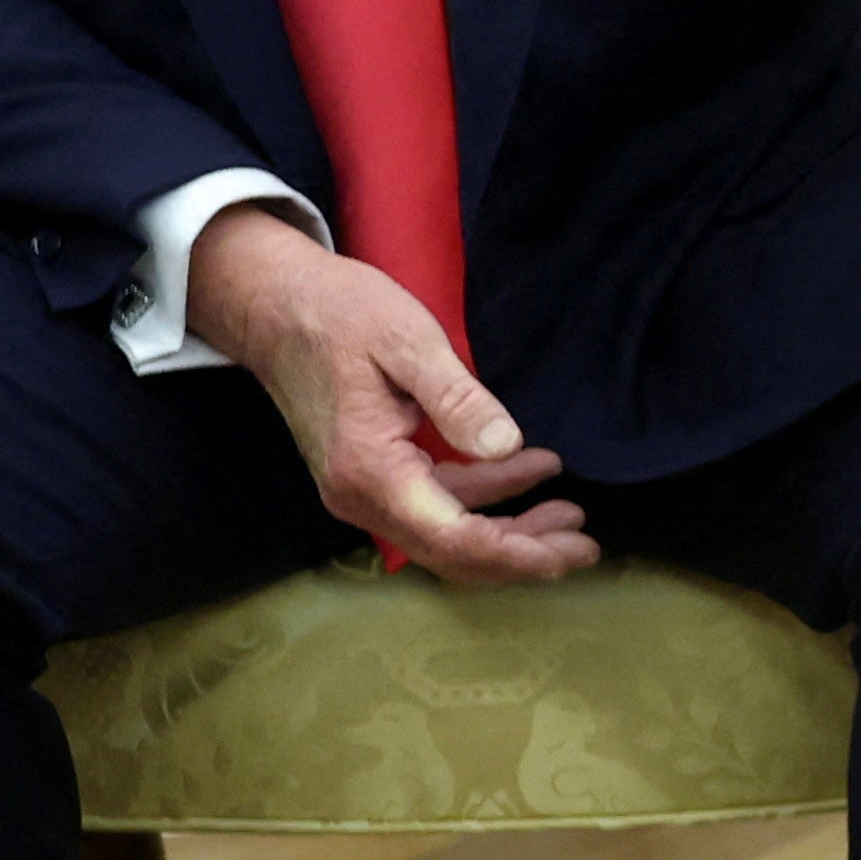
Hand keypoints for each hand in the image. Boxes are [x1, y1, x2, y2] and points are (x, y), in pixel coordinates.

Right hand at [184, 205, 595, 586]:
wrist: (275, 304)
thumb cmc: (340, 312)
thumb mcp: (408, 341)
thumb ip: (458, 398)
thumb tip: (507, 444)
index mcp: (371, 471)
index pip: (453, 537)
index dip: (517, 553)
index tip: (569, 550)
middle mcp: (360, 497)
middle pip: (453, 552)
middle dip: (523, 556)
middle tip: (585, 548)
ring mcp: (361, 491)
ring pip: (446, 534)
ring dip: (509, 529)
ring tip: (570, 512)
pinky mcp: (370, 476)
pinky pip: (434, 505)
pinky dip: (483, 497)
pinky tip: (528, 470)